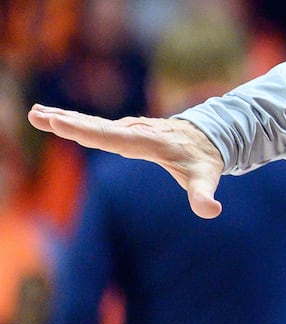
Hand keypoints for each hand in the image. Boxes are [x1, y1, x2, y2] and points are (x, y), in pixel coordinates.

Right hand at [28, 105, 225, 217]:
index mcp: (152, 141)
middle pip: (98, 128)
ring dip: (64, 118)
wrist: (208, 136)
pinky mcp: (123, 130)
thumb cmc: (204, 159)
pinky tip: (49, 116)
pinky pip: (94, 125)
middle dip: (69, 122)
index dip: (88, 131)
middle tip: (39, 115)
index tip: (62, 122)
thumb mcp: (207, 176)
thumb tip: (212, 210)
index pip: (116, 137)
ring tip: (35, 113)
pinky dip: (71, 120)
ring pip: (93, 124)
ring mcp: (128, 129)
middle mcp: (137, 131)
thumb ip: (205, 195)